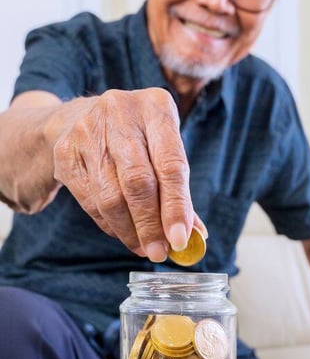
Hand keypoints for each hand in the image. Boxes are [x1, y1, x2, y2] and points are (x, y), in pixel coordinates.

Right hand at [48, 88, 198, 260]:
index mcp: (156, 106)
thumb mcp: (163, 147)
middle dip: (150, 224)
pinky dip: (109, 224)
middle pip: (138, 182)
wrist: (80, 117)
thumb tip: (195, 235)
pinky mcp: (65, 152)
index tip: (181, 239)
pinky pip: (90, 200)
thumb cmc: (137, 137)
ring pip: (111, 196)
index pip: (170, 164)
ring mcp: (88, 130)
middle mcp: (120, 112)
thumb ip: (179, 189)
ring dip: (129, 230)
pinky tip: (122, 232)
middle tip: (159, 252)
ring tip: (143, 247)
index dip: (176, 206)